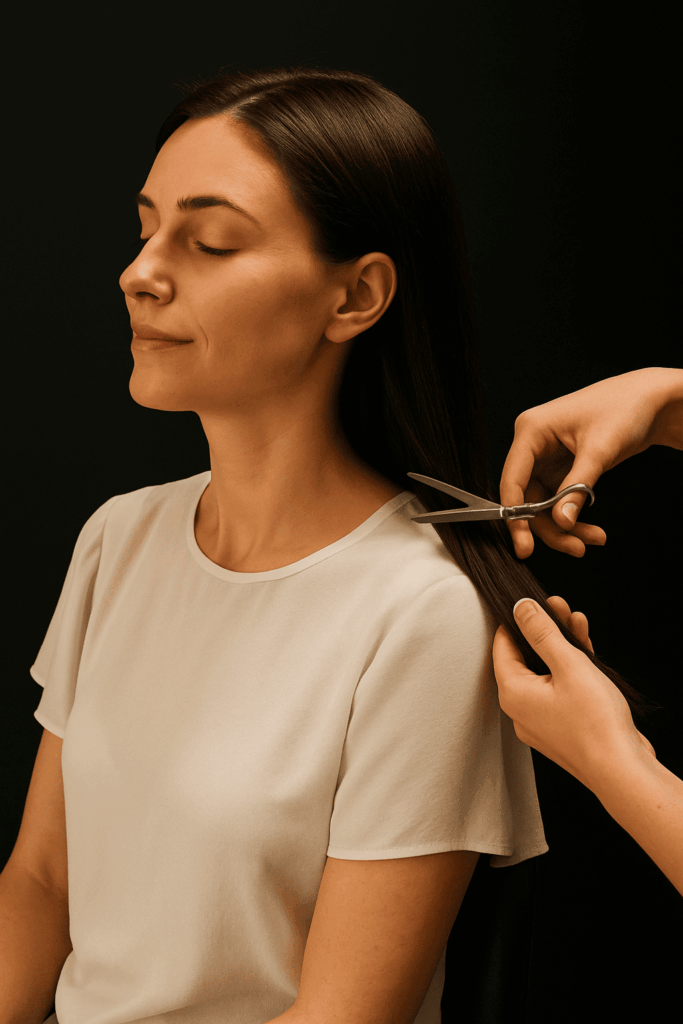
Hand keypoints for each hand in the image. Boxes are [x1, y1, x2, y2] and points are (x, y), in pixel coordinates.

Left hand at [492, 595, 655, 789]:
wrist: (621, 769)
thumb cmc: (594, 721)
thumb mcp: (567, 664)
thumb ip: (541, 633)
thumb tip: (520, 606)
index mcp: (513, 693)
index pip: (502, 647)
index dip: (515, 620)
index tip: (529, 601)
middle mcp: (520, 710)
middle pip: (525, 659)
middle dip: (543, 630)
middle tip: (557, 606)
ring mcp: (541, 721)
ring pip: (545, 673)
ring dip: (560, 646)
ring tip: (575, 619)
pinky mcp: (561, 728)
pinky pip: (559, 691)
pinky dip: (569, 670)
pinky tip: (586, 649)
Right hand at [499, 368, 675, 558]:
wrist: (650, 401)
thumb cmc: (624, 409)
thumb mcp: (599, 450)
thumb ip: (577, 487)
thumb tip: (561, 521)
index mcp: (531, 430)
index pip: (512, 479)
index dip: (515, 515)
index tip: (523, 544)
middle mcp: (533, 445)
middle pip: (528, 499)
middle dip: (550, 527)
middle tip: (573, 548)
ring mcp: (546, 458)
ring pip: (543, 505)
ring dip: (565, 526)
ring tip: (592, 539)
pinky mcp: (561, 468)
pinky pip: (558, 501)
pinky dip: (573, 517)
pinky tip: (591, 530)